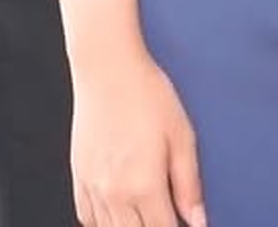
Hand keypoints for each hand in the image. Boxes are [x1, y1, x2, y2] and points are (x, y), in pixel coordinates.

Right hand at [70, 41, 205, 226]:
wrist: (107, 67)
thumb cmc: (145, 92)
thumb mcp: (181, 135)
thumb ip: (189, 184)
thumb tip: (198, 219)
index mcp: (144, 185)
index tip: (182, 225)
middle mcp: (115, 192)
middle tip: (162, 217)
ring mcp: (93, 186)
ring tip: (143, 216)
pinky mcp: (79, 175)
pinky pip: (87, 218)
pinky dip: (102, 224)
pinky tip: (115, 216)